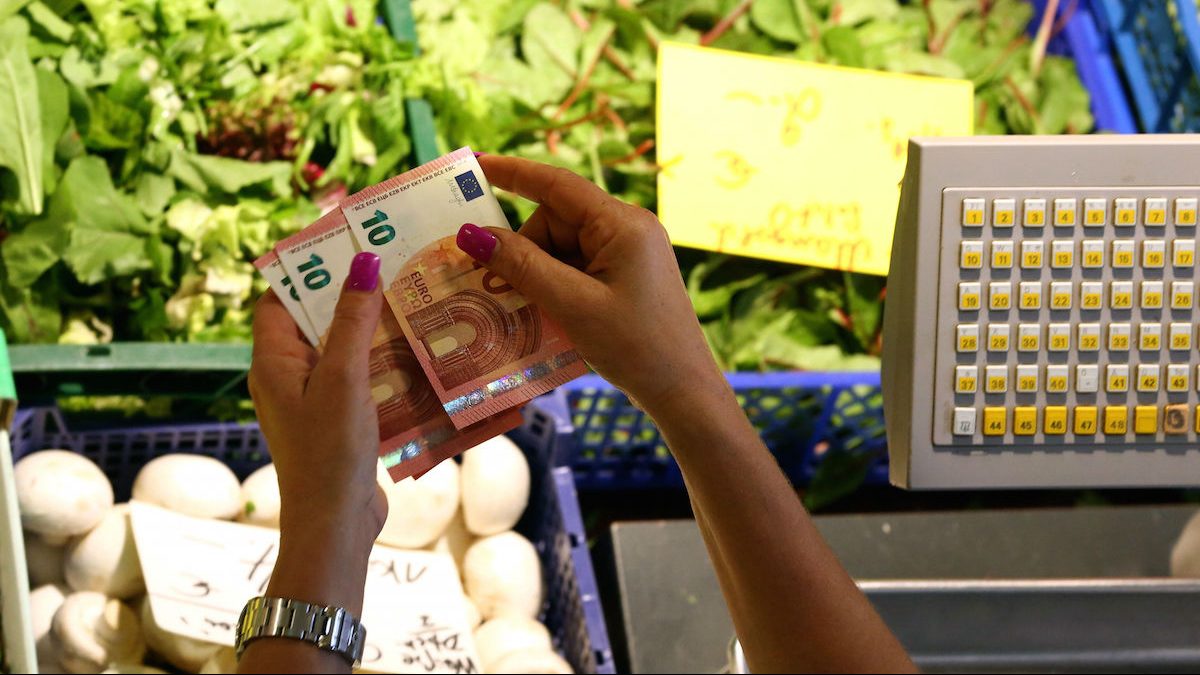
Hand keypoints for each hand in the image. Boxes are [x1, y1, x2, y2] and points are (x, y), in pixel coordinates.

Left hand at [247, 252, 387, 554]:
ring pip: (341, 348)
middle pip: (314, 319)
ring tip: (410, 299)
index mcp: (273, 361)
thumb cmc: (330, 452)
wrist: (335, 524)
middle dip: (349, 292)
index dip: (306, 267)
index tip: (343, 240)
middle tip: (391, 263)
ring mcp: (312, 401)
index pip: (279, 298)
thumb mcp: (344, 378)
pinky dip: (381, 361)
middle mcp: (287, 376)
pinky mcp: (338, 421)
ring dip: (371, 327)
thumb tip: (364, 262)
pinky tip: (416, 351)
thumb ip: (353, 320)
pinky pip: (358, 377)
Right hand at [460, 155, 724, 410]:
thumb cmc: (635, 347)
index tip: (474, 165)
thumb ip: (522, 266)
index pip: (557, 184)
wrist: (683, 391)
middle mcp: (629, 229)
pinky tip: (550, 314)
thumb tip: (472, 234)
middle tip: (504, 290)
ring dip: (539, 274)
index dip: (512, 173)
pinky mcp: (628, 276)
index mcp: (622, 224)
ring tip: (534, 311)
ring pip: (563, 247)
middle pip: (556, 222)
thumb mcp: (572, 305)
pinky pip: (578, 267)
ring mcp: (630, 253)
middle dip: (526, 252)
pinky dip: (556, 285)